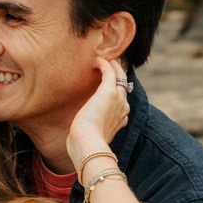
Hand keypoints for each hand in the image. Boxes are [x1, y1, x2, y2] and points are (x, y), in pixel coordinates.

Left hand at [65, 55, 129, 171]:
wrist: (88, 144)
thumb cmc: (85, 144)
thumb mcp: (91, 135)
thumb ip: (91, 129)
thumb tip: (79, 131)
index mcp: (121, 118)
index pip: (122, 99)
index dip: (117, 88)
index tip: (110, 81)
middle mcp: (124, 107)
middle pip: (124, 84)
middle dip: (118, 73)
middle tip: (111, 62)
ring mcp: (118, 99)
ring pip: (120, 76)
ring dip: (113, 65)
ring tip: (105, 57)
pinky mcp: (109, 92)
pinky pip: (110, 72)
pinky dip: (105, 64)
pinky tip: (97, 59)